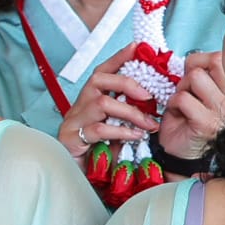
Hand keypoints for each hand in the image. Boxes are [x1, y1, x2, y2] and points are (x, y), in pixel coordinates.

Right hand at [57, 42, 158, 159]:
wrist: (77, 177)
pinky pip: (98, 129)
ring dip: (130, 112)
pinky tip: (135, 137)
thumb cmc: (98, 151)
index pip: (102, 72)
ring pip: (102, 104)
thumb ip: (127, 113)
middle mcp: (78, 106)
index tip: (136, 47)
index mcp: (89, 100)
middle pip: (98, 80)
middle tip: (149, 95)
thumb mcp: (115, 128)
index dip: (118, 58)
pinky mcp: (72, 138)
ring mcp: (73, 121)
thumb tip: (153, 99)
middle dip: (126, 83)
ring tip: (148, 124)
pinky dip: (121, 131)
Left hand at [156, 51, 224, 162]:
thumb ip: (198, 74)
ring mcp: (223, 112)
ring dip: (180, 89)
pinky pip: (183, 98)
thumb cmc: (185, 120)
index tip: (190, 77)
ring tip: (182, 105)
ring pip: (195, 78)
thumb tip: (191, 58)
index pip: (220, 58)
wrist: (180, 153)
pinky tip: (178, 115)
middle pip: (211, 62)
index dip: (198, 61)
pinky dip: (173, 104)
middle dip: (190, 73)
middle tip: (185, 91)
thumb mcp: (195, 92)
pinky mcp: (207, 122)